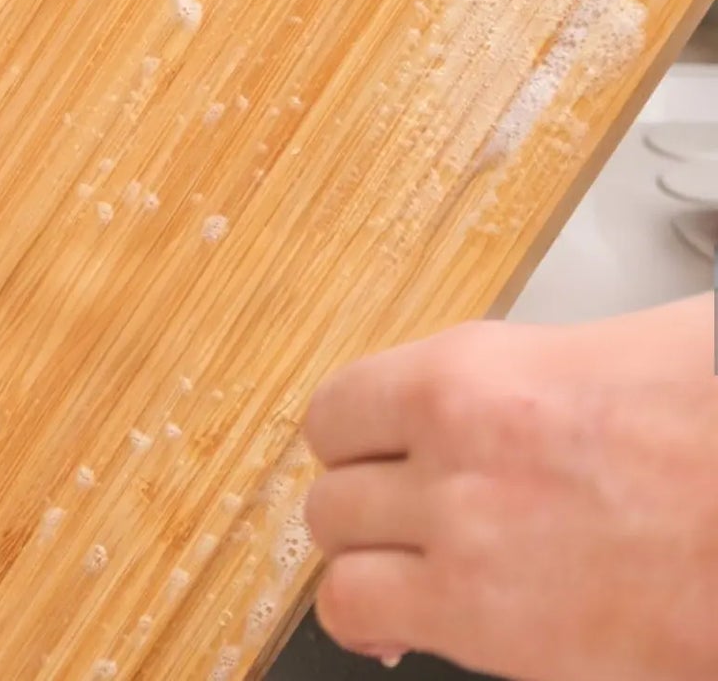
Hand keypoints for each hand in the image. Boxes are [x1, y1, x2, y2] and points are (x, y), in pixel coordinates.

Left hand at [302, 308, 717, 680]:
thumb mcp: (637, 346)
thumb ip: (549, 364)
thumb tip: (546, 377)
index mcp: (474, 375)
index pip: (342, 407)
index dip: (359, 438)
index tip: (381, 456)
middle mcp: (451, 453)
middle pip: (333, 483)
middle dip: (368, 506)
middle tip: (408, 518)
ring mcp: (464, 540)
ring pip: (336, 550)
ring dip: (368, 560)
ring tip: (410, 568)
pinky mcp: (488, 623)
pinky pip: (360, 614)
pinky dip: (369, 622)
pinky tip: (402, 625)